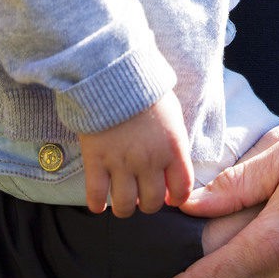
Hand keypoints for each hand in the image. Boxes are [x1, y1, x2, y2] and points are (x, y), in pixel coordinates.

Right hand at [79, 90, 192, 215]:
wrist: (113, 71)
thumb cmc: (144, 88)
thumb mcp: (172, 112)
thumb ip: (174, 141)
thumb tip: (174, 164)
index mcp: (172, 147)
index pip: (182, 188)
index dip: (176, 197)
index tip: (169, 196)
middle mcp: (149, 160)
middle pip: (152, 202)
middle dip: (149, 202)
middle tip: (143, 195)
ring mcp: (121, 162)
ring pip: (126, 205)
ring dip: (125, 206)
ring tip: (122, 199)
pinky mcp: (96, 160)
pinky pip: (96, 196)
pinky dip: (96, 204)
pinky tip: (98, 203)